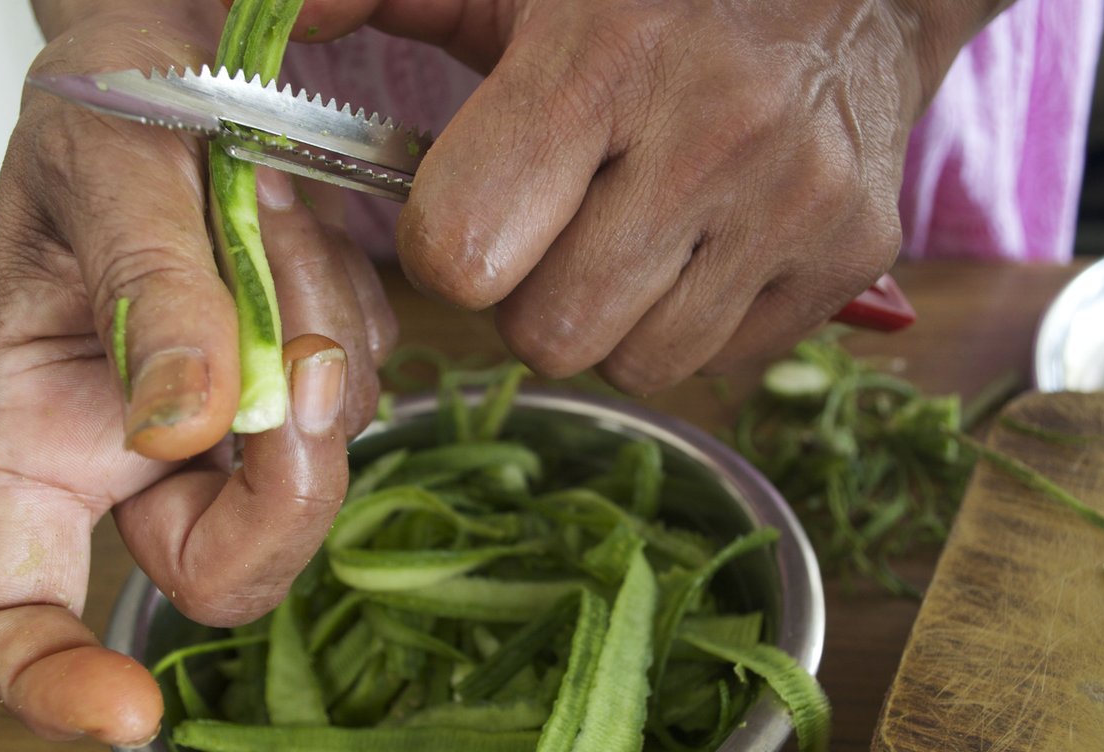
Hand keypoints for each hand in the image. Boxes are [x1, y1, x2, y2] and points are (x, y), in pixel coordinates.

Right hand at [0, 1, 395, 745]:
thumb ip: (147, 294)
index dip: (51, 678)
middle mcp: (138, 451)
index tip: (130, 710)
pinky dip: (358, 318)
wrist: (198, 51)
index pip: (9, 603)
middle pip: (225, 570)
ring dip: (321, 349)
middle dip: (282, 486)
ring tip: (271, 221)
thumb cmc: (111, 103)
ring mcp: (237, 424)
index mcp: (42, 429)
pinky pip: (367, 397)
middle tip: (290, 351)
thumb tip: (185, 424)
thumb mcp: (107, 172)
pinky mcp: (312, 385)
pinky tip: (310, 236)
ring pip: (315, 475)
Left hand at [298, 0, 994, 392]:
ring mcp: (796, 203)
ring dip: (609, 316)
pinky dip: (688, 320)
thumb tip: (252, 37)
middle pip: (546, 332)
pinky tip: (702, 241)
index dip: (443, 244)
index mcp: (603, 52)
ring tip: (634, 226)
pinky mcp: (851, 256)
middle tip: (559, 220)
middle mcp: (713, 132)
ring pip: (633, 362)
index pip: (462, 249)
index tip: (468, 206)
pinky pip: (717, 362)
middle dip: (527, 293)